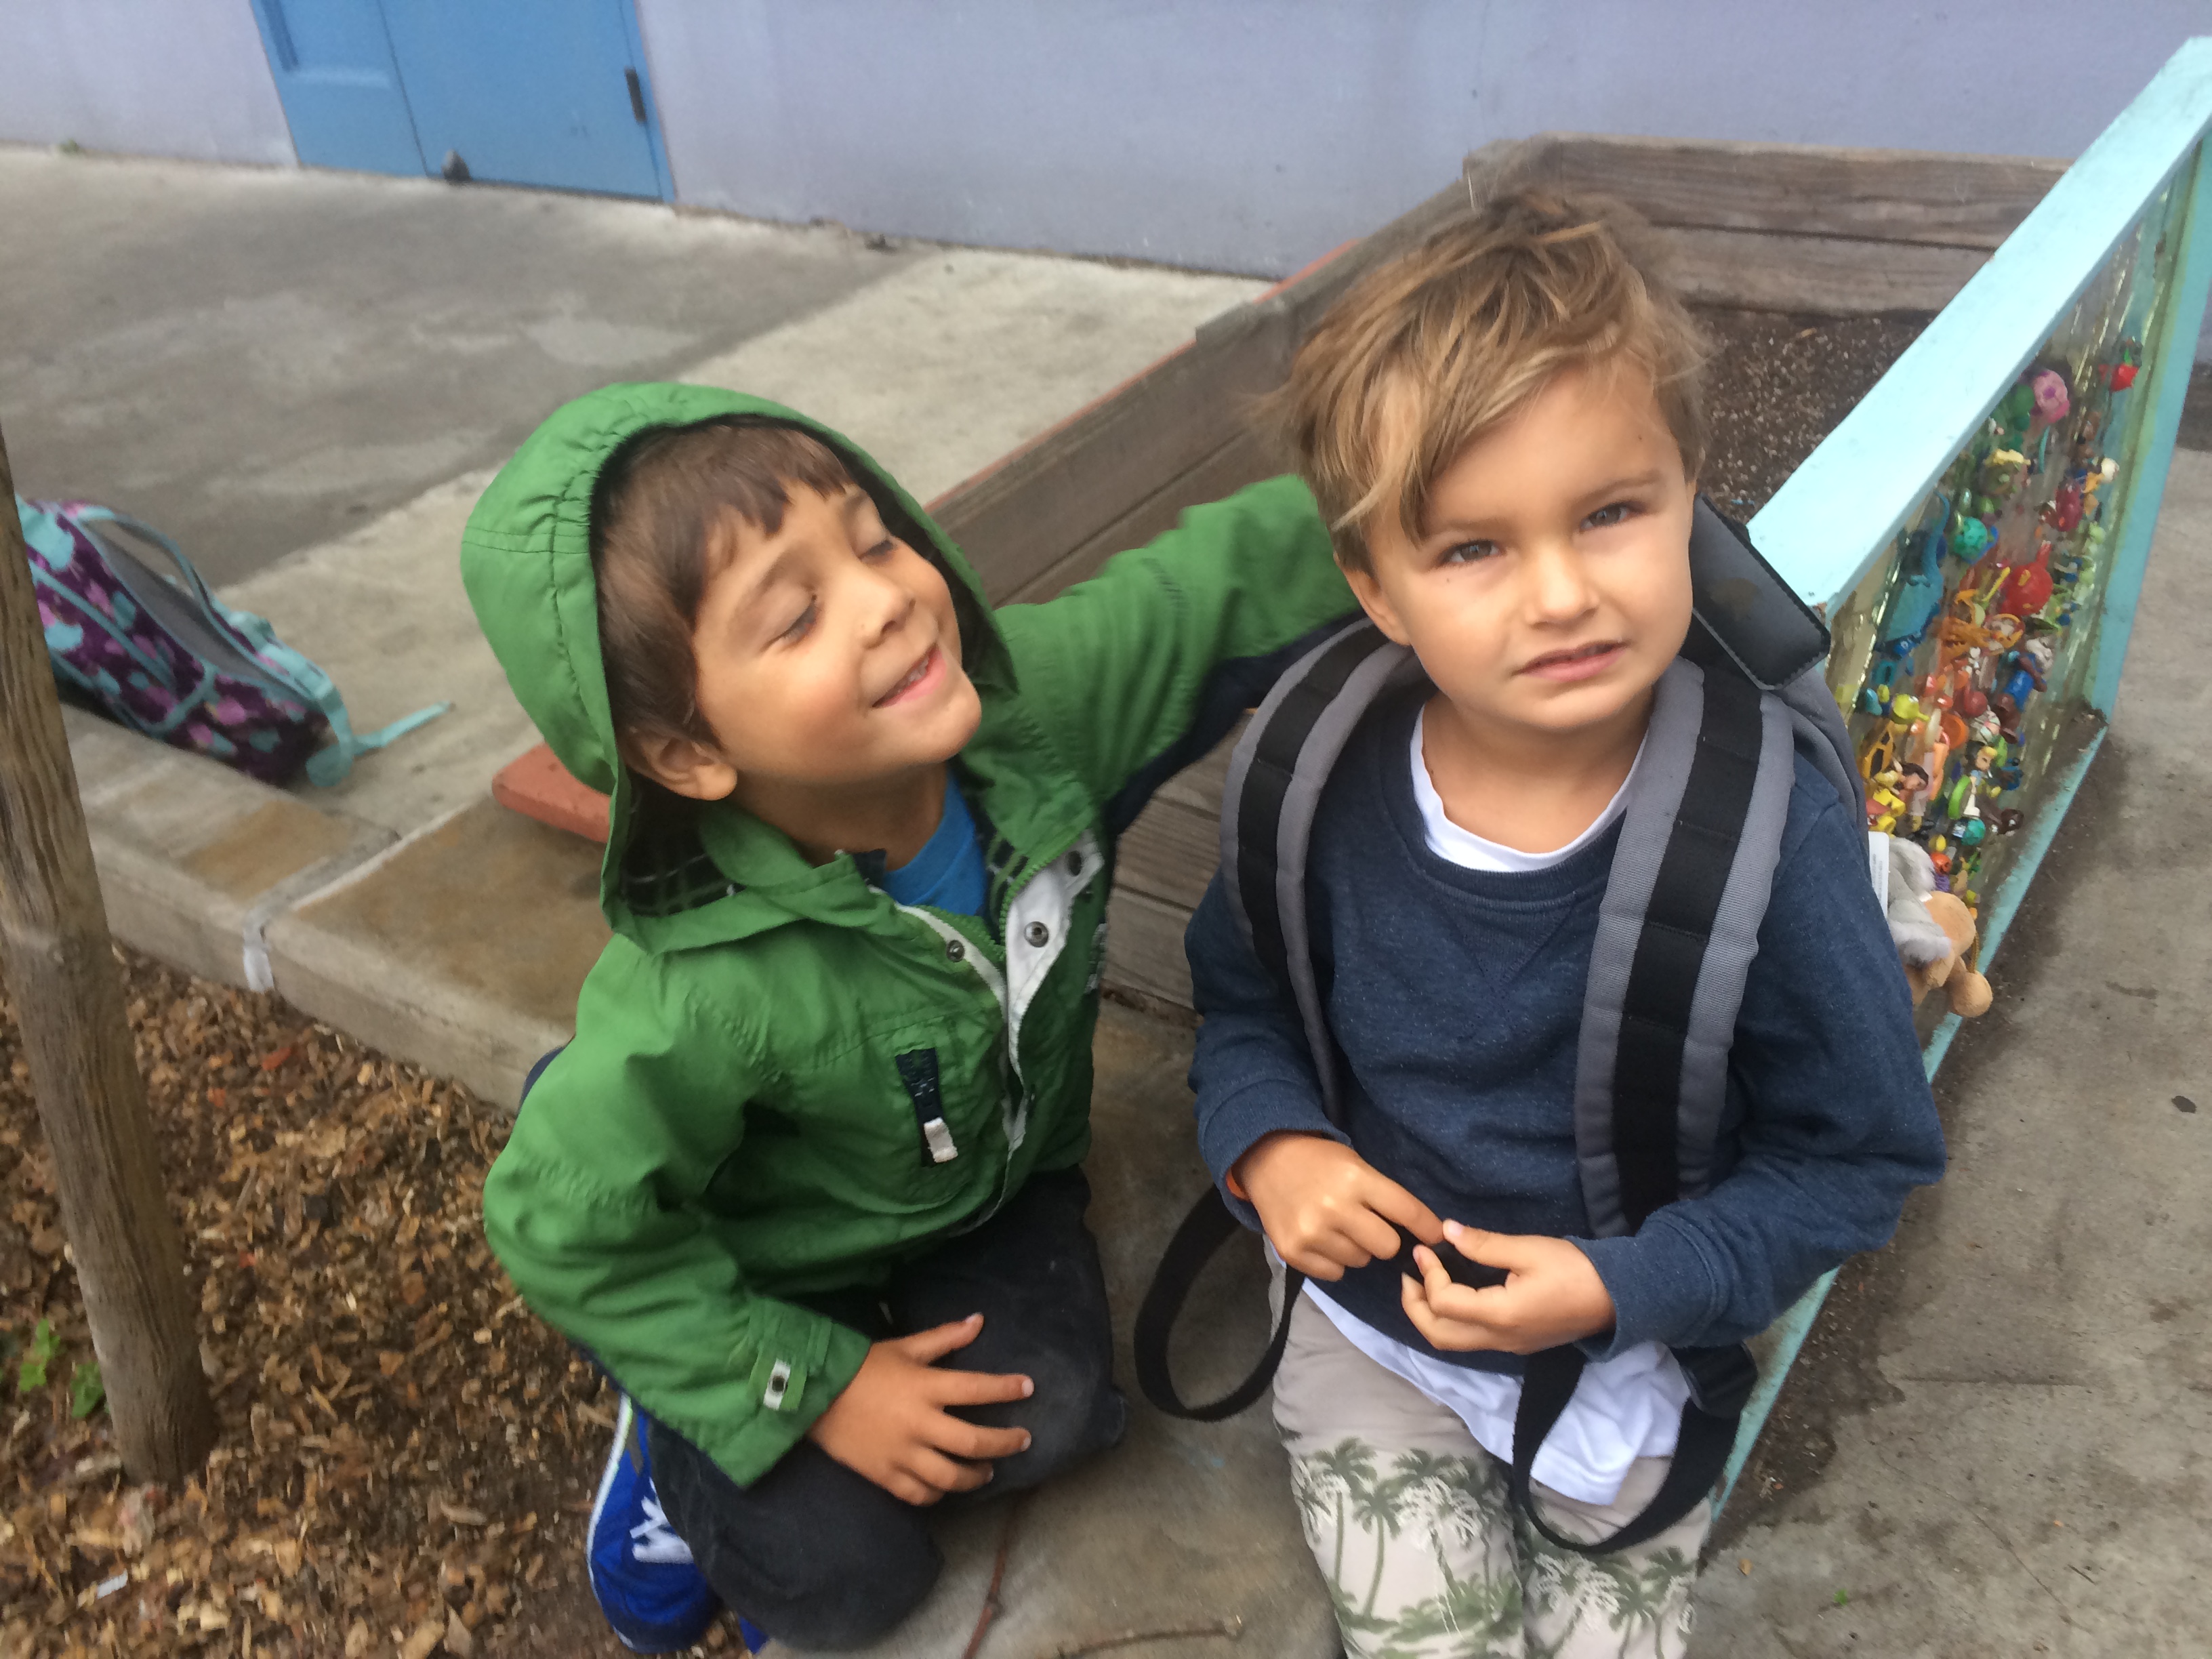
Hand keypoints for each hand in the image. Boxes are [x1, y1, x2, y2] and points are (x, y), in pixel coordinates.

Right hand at [805, 1314, 1032, 1504]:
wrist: (813, 1395)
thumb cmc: (862, 1367)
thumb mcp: (903, 1347)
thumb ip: (944, 1338)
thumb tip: (979, 1321)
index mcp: (924, 1387)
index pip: (977, 1389)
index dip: (1006, 1388)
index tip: (1029, 1388)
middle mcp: (918, 1424)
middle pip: (972, 1442)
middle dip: (1004, 1442)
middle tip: (1023, 1440)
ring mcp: (901, 1454)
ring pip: (950, 1477)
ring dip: (976, 1475)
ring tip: (988, 1470)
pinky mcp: (884, 1476)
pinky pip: (920, 1494)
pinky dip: (938, 1494)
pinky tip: (948, 1487)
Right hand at [1230, 1132, 1441, 1280]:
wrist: (1265, 1160)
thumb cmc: (1319, 1161)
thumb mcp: (1356, 1165)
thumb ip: (1385, 1196)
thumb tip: (1428, 1233)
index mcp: (1355, 1179)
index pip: (1406, 1211)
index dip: (1428, 1227)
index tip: (1436, 1236)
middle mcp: (1334, 1208)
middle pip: (1387, 1246)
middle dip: (1384, 1238)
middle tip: (1368, 1224)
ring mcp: (1312, 1234)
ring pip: (1361, 1261)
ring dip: (1357, 1248)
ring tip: (1339, 1227)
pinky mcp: (1294, 1253)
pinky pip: (1336, 1273)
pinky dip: (1335, 1260)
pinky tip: (1323, 1239)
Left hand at [1399, 1221, 1615, 1353]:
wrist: (1619, 1298)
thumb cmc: (1577, 1270)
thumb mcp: (1529, 1249)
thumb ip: (1484, 1245)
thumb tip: (1447, 1231)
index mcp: (1501, 1316)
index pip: (1444, 1303)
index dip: (1428, 1275)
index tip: (1426, 1249)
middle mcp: (1499, 1339)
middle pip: (1438, 1336)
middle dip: (1414, 1306)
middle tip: (1410, 1274)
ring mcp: (1508, 1346)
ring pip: (1452, 1342)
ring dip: (1430, 1315)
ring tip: (1424, 1283)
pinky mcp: (1516, 1343)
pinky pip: (1470, 1340)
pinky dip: (1450, 1320)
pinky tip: (1453, 1293)